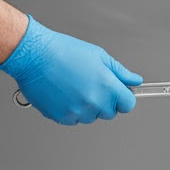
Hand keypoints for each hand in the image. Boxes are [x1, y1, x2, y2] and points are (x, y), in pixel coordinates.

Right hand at [0, 16, 142, 124]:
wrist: (34, 56)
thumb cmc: (63, 51)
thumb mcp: (97, 55)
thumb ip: (119, 71)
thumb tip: (134, 80)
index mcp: (106, 86)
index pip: (128, 104)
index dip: (123, 97)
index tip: (118, 92)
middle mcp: (93, 102)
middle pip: (109, 112)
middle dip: (104, 101)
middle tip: (89, 83)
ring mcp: (77, 112)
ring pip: (90, 116)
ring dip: (86, 106)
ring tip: (72, 85)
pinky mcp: (61, 117)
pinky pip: (73, 119)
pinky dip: (70, 109)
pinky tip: (63, 92)